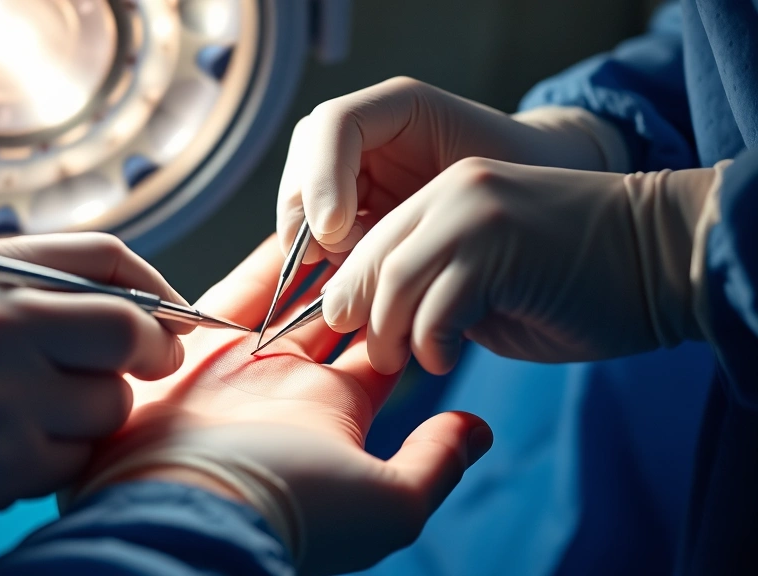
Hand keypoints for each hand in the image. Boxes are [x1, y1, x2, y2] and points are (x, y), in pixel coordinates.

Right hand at [0, 233, 189, 554]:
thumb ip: (25, 285)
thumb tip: (138, 307)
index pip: (103, 256)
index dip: (155, 288)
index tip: (173, 316)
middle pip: (128, 328)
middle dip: (155, 351)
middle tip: (148, 365)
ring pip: (110, 401)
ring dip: (93, 414)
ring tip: (35, 416)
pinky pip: (78, 456)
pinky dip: (59, 458)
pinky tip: (8, 453)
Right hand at [68, 237, 492, 575]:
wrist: (188, 508)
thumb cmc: (292, 508)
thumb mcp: (386, 502)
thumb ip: (435, 461)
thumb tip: (479, 430)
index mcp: (335, 412)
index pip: (380, 350)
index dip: (403, 310)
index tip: (427, 269)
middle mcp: (289, 385)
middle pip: (333, 314)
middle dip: (357, 276)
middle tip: (385, 228)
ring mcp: (243, 362)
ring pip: (287, 295)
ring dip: (315, 259)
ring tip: (347, 213)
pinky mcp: (200, 344)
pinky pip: (238, 287)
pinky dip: (266, 257)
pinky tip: (298, 220)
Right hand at [277, 76, 629, 262]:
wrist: (539, 217)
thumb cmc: (522, 190)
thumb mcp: (483, 185)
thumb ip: (426, 201)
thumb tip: (355, 240)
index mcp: (399, 109)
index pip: (333, 125)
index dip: (322, 177)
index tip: (337, 231)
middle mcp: (365, 139)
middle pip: (301, 166)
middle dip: (307, 217)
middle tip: (338, 259)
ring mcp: (352, 179)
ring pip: (299, 208)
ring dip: (314, 247)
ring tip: (355, 275)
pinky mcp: (349, 220)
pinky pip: (314, 242)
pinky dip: (324, 269)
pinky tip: (354, 289)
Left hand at [322, 158, 723, 375]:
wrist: (663, 258)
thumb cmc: (575, 280)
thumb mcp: (487, 275)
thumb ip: (432, 285)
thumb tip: (378, 326)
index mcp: (444, 193)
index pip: (368, 241)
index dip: (350, 291)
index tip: (351, 335)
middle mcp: (452, 192)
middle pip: (369, 260)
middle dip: (358, 317)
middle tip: (377, 356)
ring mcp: (475, 213)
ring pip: (393, 284)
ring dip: (392, 336)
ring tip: (411, 361)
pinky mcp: (500, 246)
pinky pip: (434, 309)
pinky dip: (431, 345)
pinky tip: (447, 358)